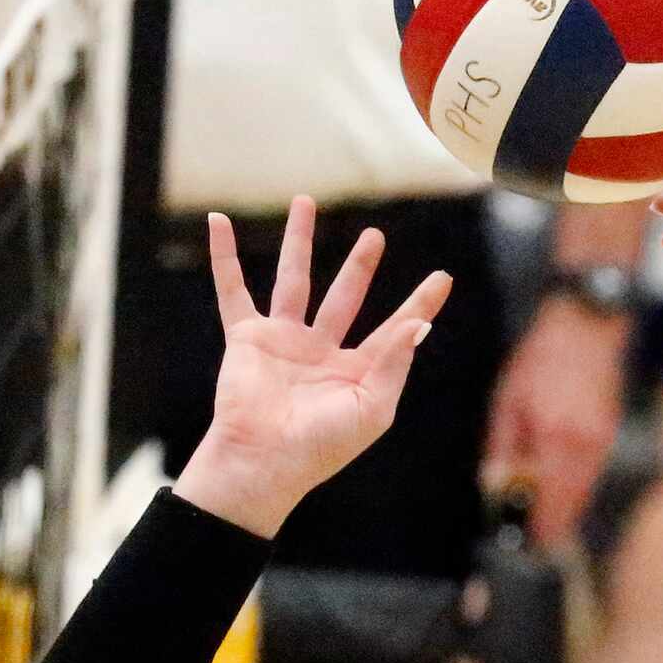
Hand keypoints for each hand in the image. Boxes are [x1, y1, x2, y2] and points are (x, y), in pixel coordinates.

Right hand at [171, 196, 453, 538]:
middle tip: (374, 237)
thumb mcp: (372, 407)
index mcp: (355, 372)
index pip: (393, 329)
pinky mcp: (247, 338)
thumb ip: (394, 362)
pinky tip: (218, 223)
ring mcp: (283, 342)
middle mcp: (320, 352)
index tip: (443, 278)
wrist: (264, 461)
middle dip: (359, 266)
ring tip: (305, 201)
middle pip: (344, 297)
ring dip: (299, 241)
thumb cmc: (321, 446)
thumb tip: (421, 324)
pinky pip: (233, 290)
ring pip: (293, 280)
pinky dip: (224, 257)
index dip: (418, 305)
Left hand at [482, 298, 623, 546]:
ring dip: (565, 509)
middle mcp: (584, 447)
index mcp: (554, 439)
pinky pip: (591, 474)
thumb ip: (503, 446)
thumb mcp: (508, 401)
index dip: (541, 529)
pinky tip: (559, 489)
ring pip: (584, 492)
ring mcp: (601, 442)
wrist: (586, 329)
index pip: (550, 502)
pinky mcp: (609, 434)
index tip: (530, 546)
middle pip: (572, 505)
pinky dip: (576, 487)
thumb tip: (495, 482)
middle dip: (554, 527)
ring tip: (545, 522)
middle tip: (537, 543)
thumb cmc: (540, 360)